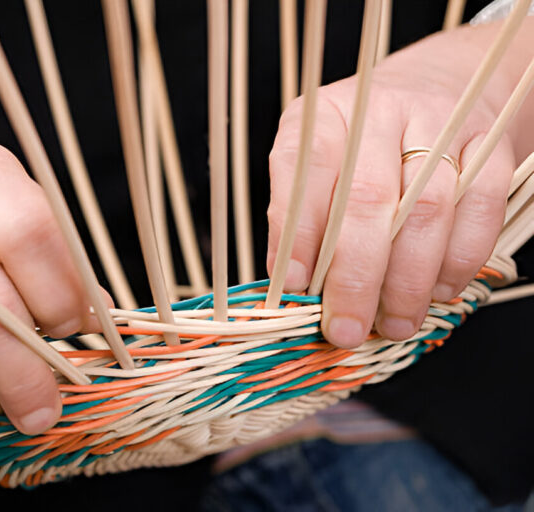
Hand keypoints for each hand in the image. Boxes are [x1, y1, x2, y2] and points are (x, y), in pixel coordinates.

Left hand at [267, 23, 528, 347]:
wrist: (439, 85)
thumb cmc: (363, 144)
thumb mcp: (316, 165)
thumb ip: (300, 216)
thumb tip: (288, 286)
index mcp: (324, 116)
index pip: (305, 171)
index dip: (297, 234)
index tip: (294, 288)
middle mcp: (379, 111)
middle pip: (366, 199)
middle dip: (356, 277)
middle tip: (347, 328)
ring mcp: (439, 123)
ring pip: (426, 211)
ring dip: (408, 281)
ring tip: (395, 323)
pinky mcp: (487, 146)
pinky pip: (478, 212)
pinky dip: (459, 262)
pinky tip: (439, 291)